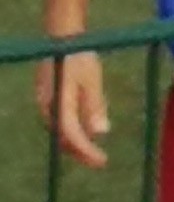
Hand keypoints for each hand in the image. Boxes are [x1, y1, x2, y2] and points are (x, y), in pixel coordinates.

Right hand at [36, 46, 108, 168]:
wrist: (61, 40)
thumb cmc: (79, 57)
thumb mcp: (92, 79)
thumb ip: (95, 105)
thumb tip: (101, 133)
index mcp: (58, 102)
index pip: (71, 135)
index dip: (85, 151)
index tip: (101, 161)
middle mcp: (47, 108)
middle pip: (63, 137)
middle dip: (80, 152)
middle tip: (100, 161)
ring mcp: (45, 105)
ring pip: (60, 131)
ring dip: (75, 144)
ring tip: (93, 153)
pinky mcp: (47, 101)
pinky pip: (59, 122)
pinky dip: (71, 132)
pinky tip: (84, 134)